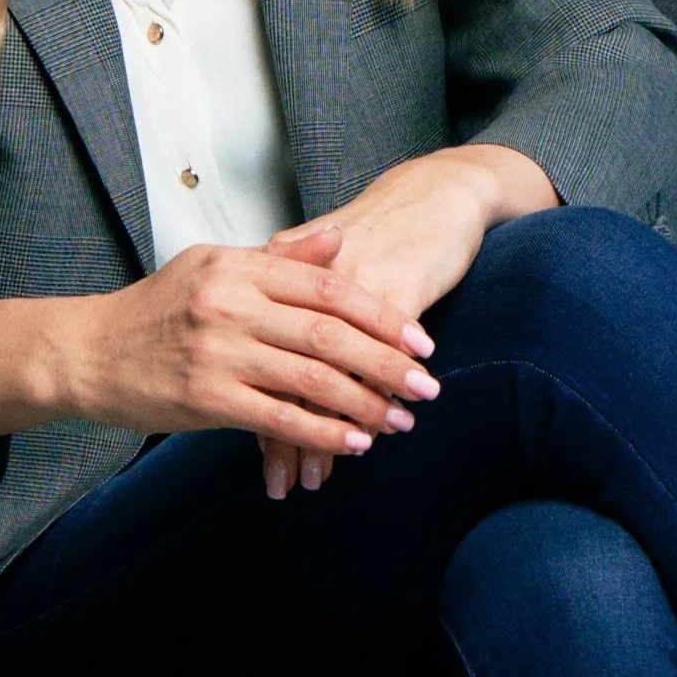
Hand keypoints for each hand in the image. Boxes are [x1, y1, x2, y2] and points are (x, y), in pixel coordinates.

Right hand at [0, 223, 439, 456]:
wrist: (87, 351)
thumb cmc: (155, 308)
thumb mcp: (214, 265)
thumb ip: (280, 259)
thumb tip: (340, 241)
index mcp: (240, 266)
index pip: (328, 287)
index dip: (380, 314)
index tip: (418, 339)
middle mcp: (232, 305)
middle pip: (328, 334)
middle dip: (385, 363)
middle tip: (426, 385)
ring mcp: (218, 353)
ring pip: (309, 379)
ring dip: (362, 404)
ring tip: (399, 419)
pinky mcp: (205, 399)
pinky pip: (277, 419)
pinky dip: (320, 433)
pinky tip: (352, 443)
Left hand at [257, 145, 554, 500]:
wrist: (438, 192)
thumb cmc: (382, 227)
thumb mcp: (325, 256)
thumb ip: (288, 297)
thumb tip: (259, 342)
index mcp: (281, 269)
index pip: (250, 348)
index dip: (244, 400)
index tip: (238, 448)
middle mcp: (308, 282)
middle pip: (280, 371)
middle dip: (279, 435)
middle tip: (280, 484)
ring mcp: (351, 291)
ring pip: (323, 377)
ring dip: (321, 437)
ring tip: (314, 481)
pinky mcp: (395, 296)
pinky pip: (373, 366)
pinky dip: (367, 408)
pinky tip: (363, 442)